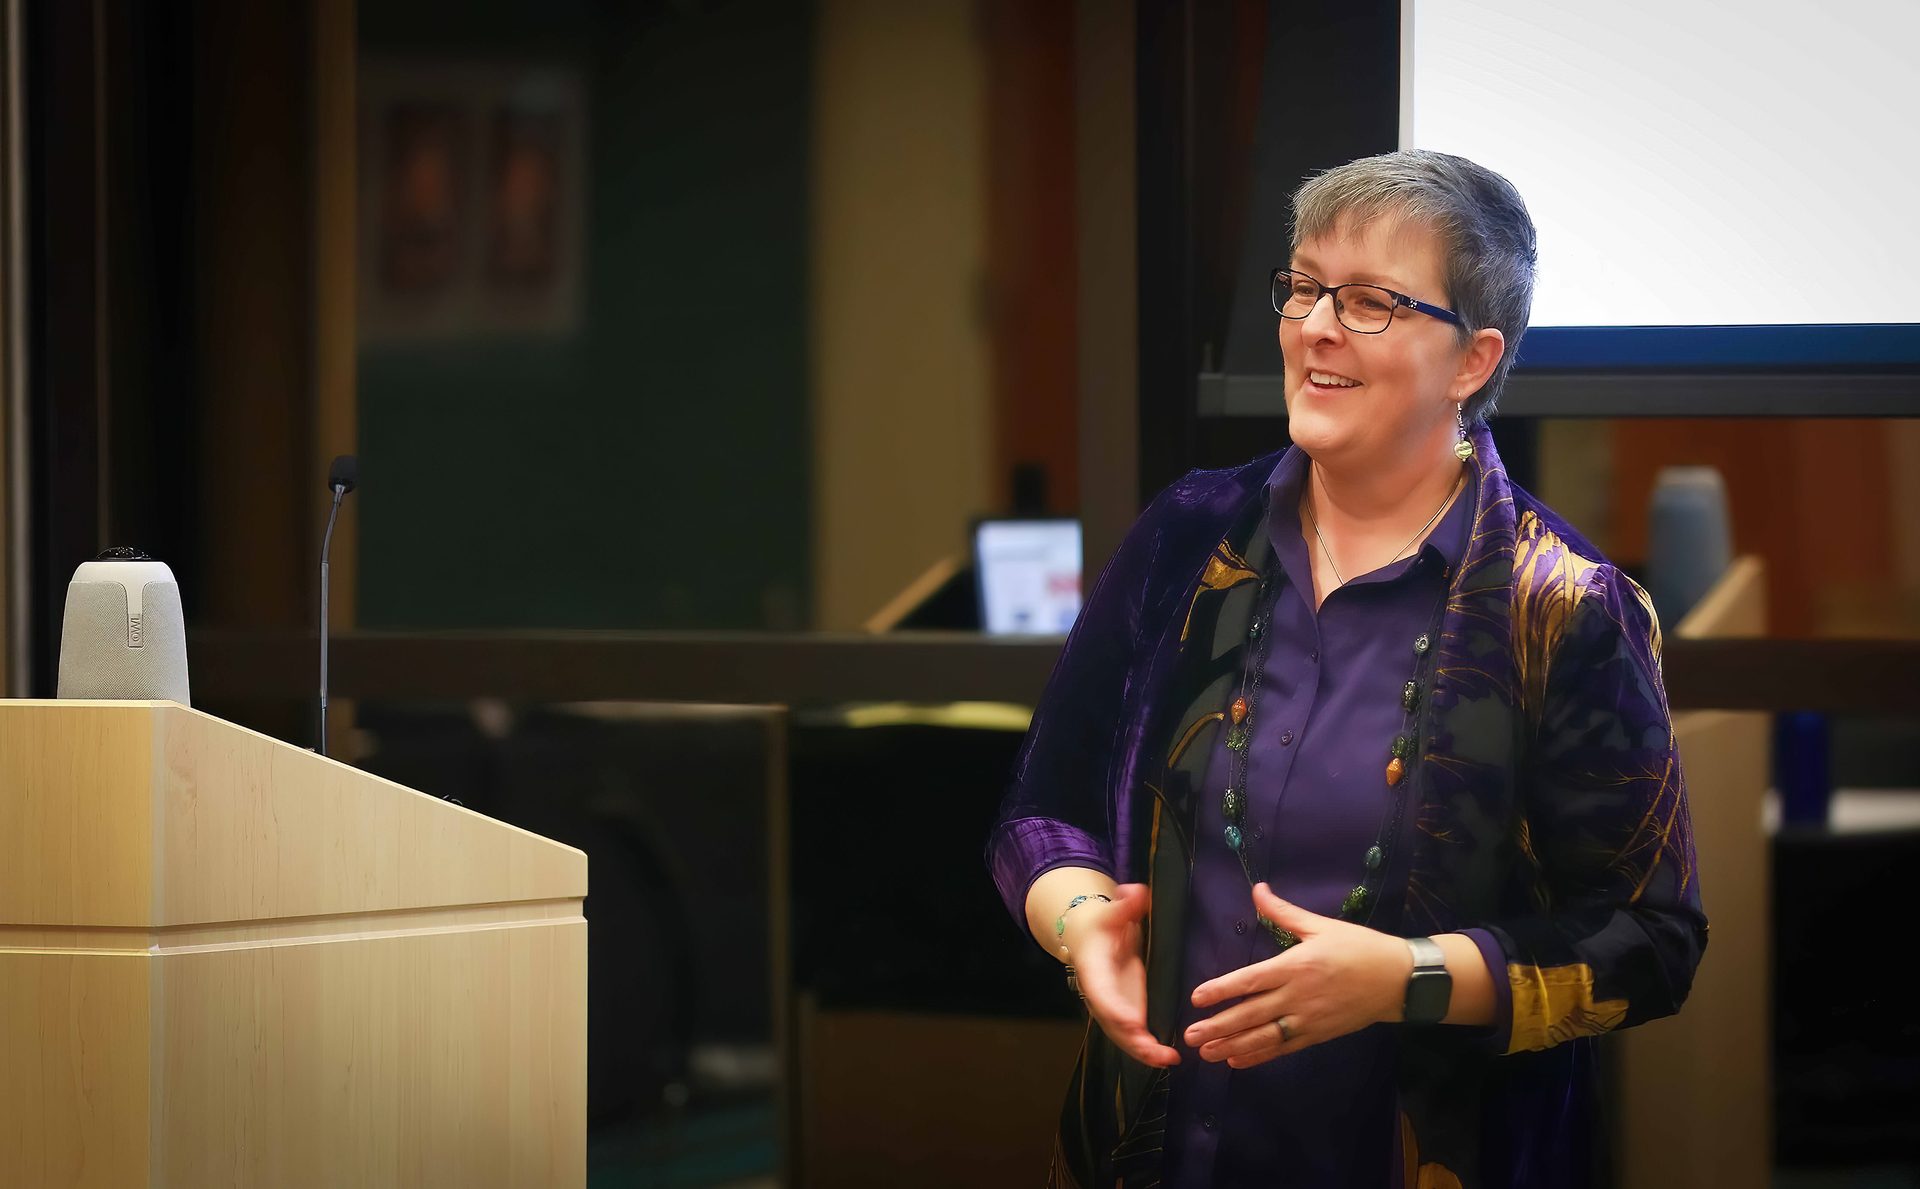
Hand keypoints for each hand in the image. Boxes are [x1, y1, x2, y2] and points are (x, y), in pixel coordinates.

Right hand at [1063, 883, 1179, 1067]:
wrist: (1088, 937)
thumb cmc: (1102, 925)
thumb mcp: (1112, 912)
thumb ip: (1125, 905)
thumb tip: (1137, 892)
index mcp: (1093, 971)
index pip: (1102, 993)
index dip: (1115, 1009)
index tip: (1133, 1022)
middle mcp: (1099, 995)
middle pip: (1112, 1024)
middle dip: (1134, 1040)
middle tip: (1157, 1052)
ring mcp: (1111, 1007)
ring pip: (1123, 1036)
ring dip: (1143, 1052)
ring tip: (1169, 1060)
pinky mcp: (1124, 1012)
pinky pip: (1132, 1036)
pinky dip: (1147, 1049)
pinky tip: (1169, 1058)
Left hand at [1181, 883, 1411, 1068]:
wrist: (1397, 980)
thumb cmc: (1359, 948)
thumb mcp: (1320, 926)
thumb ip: (1283, 912)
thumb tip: (1257, 889)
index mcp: (1295, 966)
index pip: (1250, 980)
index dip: (1221, 990)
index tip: (1196, 998)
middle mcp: (1297, 996)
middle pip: (1250, 1014)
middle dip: (1218, 1026)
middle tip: (1188, 1036)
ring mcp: (1307, 1019)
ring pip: (1263, 1037)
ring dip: (1232, 1046)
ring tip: (1205, 1053)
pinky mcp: (1317, 1035)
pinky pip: (1283, 1048)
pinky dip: (1259, 1056)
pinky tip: (1236, 1060)